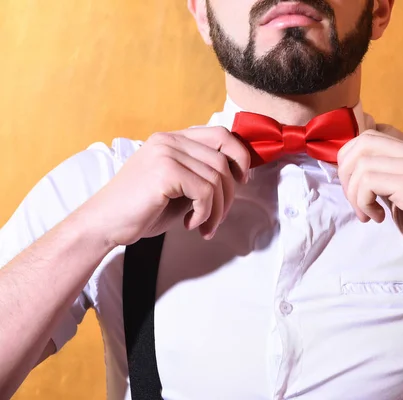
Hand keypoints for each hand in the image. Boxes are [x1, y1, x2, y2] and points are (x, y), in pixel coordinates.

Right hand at [81, 127, 250, 245]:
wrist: (104, 224)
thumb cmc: (140, 209)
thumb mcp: (176, 186)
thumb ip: (200, 175)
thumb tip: (237, 177)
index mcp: (171, 139)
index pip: (220, 133)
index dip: (239, 156)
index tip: (242, 181)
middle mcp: (169, 140)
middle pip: (223, 157)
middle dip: (230, 192)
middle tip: (219, 216)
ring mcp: (166, 153)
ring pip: (217, 178)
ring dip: (217, 209)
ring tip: (204, 226)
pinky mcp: (165, 171)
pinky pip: (205, 191)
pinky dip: (204, 213)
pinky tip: (190, 224)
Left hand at [337, 129, 402, 268]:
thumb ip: (385, 182)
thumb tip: (355, 179)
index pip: (369, 138)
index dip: (350, 161)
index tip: (354, 189)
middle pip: (361, 145)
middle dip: (346, 174)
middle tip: (355, 201)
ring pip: (361, 165)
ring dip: (355, 194)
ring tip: (368, 214)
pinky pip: (369, 182)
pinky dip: (364, 202)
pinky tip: (378, 217)